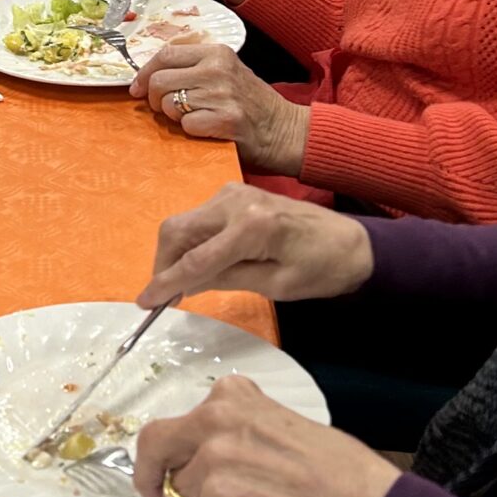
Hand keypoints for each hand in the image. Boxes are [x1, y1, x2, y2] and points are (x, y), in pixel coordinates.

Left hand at [130, 40, 310, 174]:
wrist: (286, 131)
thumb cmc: (251, 103)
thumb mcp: (226, 72)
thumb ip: (193, 67)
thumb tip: (147, 76)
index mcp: (217, 52)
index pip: (165, 54)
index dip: (144, 73)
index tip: (136, 88)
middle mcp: (218, 69)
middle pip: (159, 80)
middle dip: (153, 99)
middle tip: (163, 109)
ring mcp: (222, 95)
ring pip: (168, 104)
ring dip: (173, 116)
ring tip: (193, 118)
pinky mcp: (225, 120)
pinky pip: (185, 125)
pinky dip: (189, 132)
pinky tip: (206, 130)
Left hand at [132, 376, 398, 496]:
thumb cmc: (337, 474)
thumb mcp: (280, 424)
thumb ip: (237, 431)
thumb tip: (203, 457)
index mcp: (234, 397)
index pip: (179, 421)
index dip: (170, 451)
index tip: (166, 468)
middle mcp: (218, 417)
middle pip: (154, 444)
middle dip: (148, 477)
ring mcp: (215, 455)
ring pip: (179, 492)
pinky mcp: (219, 495)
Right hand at [136, 182, 373, 309]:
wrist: (352, 242)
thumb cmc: (322, 269)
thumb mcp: (275, 285)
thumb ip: (226, 280)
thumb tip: (184, 285)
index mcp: (252, 226)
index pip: (195, 259)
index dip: (166, 283)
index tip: (144, 303)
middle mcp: (235, 201)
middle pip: (177, 230)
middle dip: (163, 264)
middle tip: (162, 297)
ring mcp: (232, 192)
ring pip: (183, 222)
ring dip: (174, 253)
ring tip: (179, 284)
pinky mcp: (233, 193)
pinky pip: (198, 218)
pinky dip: (190, 242)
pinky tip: (197, 264)